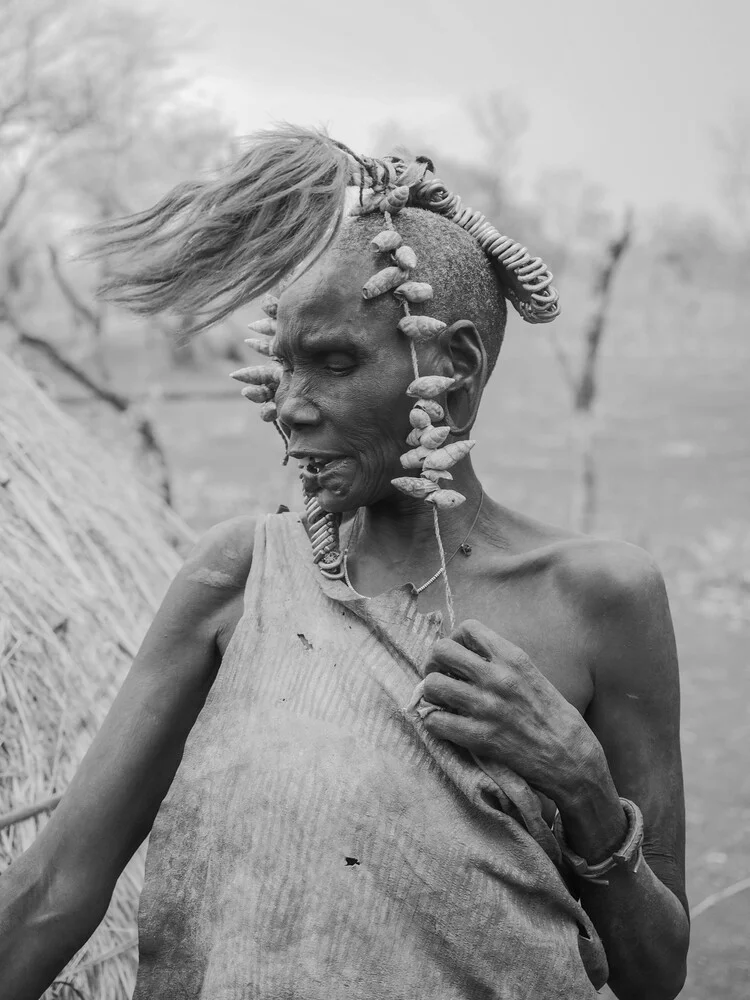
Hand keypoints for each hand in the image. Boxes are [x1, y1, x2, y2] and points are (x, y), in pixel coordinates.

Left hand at [415, 619, 596, 804]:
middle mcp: (497, 677)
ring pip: (433, 685)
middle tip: (440, 677)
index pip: (468, 628)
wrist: (570, 755)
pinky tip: (446, 725)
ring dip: (431, 694)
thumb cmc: (550, 714)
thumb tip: (464, 655)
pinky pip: (435, 721)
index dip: (454, 639)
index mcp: (511, 657)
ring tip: (441, 703)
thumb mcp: (529, 674)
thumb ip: (499, 661)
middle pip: (440, 651)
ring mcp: (486, 707)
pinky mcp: (480, 736)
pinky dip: (435, 723)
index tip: (457, 657)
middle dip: (434, 663)